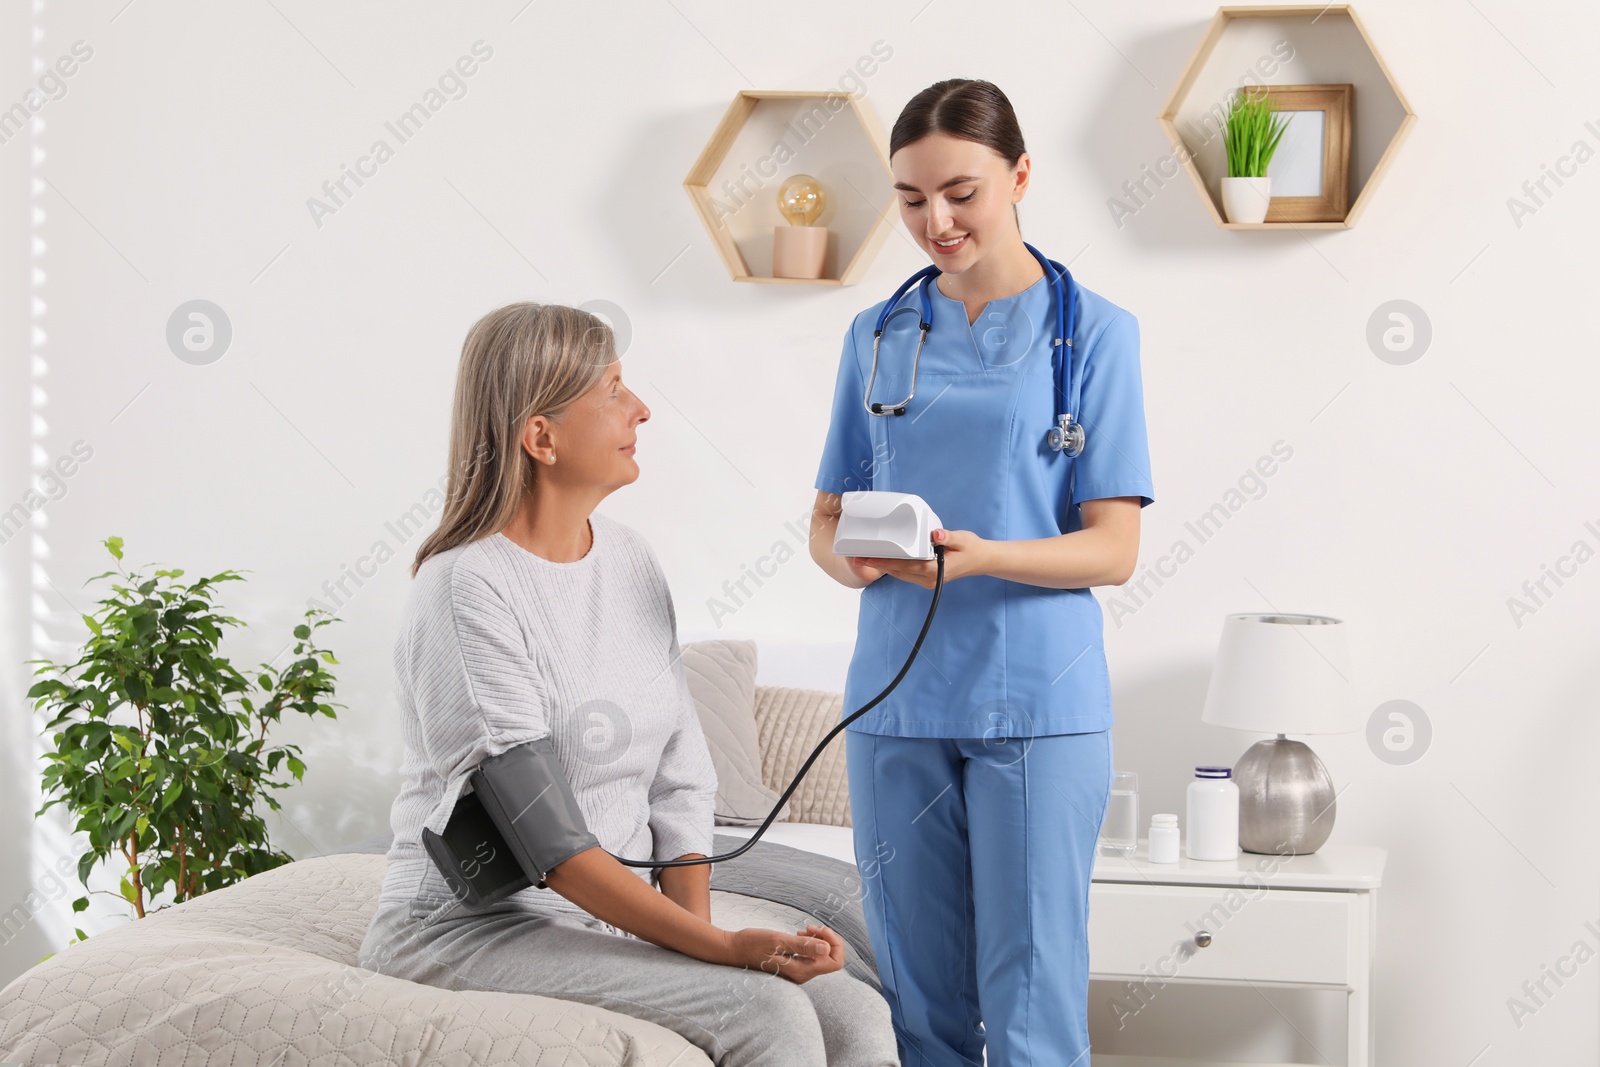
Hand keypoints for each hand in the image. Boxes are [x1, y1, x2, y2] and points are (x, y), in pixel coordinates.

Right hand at [724, 925, 845, 983]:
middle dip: (827, 939)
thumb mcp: (778, 940)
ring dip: (817, 939)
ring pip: (821, 956)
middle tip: (809, 927)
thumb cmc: (752, 944)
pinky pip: (811, 956)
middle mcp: (802, 975)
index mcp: (801, 971)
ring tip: (802, 930)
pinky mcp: (793, 967)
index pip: (835, 962)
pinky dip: (810, 943)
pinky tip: (798, 935)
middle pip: (831, 958)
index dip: (834, 943)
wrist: (734, 950)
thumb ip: (803, 946)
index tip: (819, 929)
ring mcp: (798, 972)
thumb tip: (826, 948)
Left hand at [848, 528, 986, 588]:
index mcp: (935, 570)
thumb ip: (948, 537)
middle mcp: (928, 578)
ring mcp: (927, 581)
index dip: (884, 562)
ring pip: (900, 574)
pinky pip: (905, 574)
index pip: (904, 566)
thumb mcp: (963, 539)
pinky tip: (883, 560)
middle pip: (897, 571)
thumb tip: (935, 534)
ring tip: (865, 558)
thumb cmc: (972, 548)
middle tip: (857, 557)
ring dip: (883, 566)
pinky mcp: (927, 578)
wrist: (983, 560)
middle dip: (877, 564)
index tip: (868, 558)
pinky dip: (893, 567)